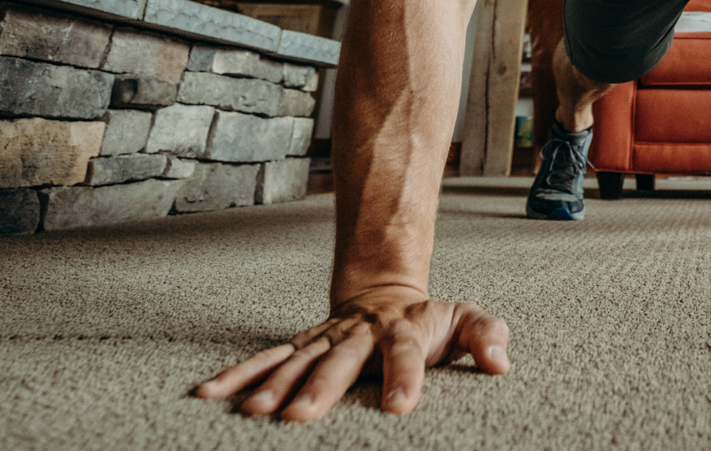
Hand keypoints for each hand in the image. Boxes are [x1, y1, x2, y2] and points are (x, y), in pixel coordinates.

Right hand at [195, 285, 509, 421]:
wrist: (385, 293)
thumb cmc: (429, 321)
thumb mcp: (466, 320)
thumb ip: (486, 335)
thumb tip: (501, 360)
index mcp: (403, 329)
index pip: (405, 352)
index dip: (403, 376)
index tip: (400, 407)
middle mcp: (359, 333)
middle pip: (339, 359)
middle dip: (320, 387)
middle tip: (300, 417)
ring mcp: (325, 338)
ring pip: (296, 360)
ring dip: (272, 385)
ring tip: (252, 412)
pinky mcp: (300, 345)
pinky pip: (266, 360)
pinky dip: (238, 376)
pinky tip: (208, 394)